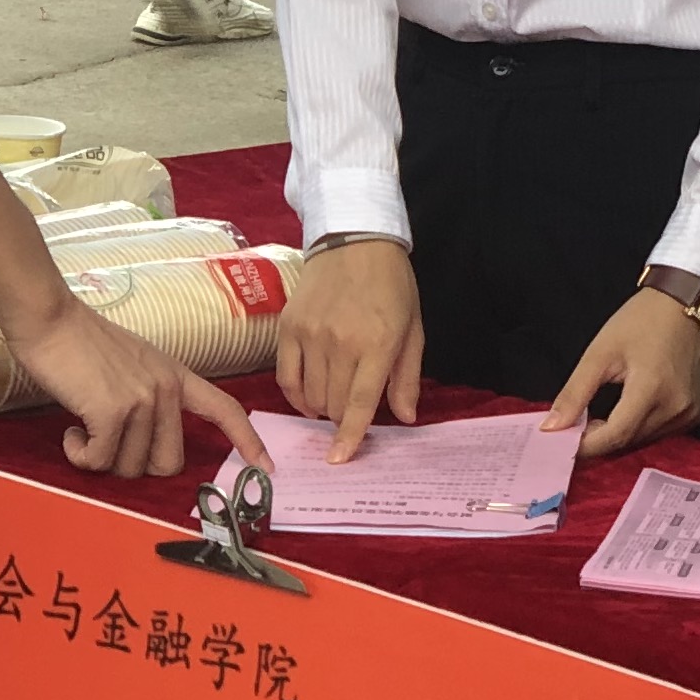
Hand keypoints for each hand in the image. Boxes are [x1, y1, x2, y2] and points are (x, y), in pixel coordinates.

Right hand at [13, 295, 271, 482]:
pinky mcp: (112, 412)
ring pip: (130, 467)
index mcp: (176, 377)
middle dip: (134, 465)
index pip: (224, 409)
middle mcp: (166, 389)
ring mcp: (142, 400)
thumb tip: (144, 441)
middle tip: (106, 442)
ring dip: (100, 458)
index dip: (247, 440)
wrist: (50, 319)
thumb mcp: (134, 364)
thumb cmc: (81, 343)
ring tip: (84, 427)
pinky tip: (71, 432)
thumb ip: (149, 396)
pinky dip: (81, 456)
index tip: (266, 466)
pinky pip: (100, 461)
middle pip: (168, 463)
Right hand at [271, 238, 422, 463]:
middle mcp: (341, 342)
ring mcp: (310, 334)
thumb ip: (407, 377)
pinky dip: (297, 395)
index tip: (339, 460)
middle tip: (351, 411)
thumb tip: (405, 418)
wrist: (354, 240)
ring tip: (334, 396)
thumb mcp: (412, 329)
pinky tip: (309, 396)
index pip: (359, 403)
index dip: (350, 437)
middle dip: (343, 419)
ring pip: (310, 395)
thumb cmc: (392, 285)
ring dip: (322, 407)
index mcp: (377, 343)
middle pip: (333, 405)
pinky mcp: (287, 328)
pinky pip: (286, 377)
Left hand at [545, 289, 699, 459]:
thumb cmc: (641, 321)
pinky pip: (660, 432)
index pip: (615, 436)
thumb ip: (575, 393)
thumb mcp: (600, 352)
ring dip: (618, 434)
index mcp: (652, 389)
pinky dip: (638, 428)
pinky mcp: (697, 413)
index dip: (586, 445)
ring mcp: (690, 413)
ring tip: (599, 416)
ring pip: (643, 440)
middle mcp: (676, 408)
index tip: (563, 441)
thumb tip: (552, 427)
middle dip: (599, 438)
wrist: (685, 304)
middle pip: (628, 440)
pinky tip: (627, 411)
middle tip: (577, 425)